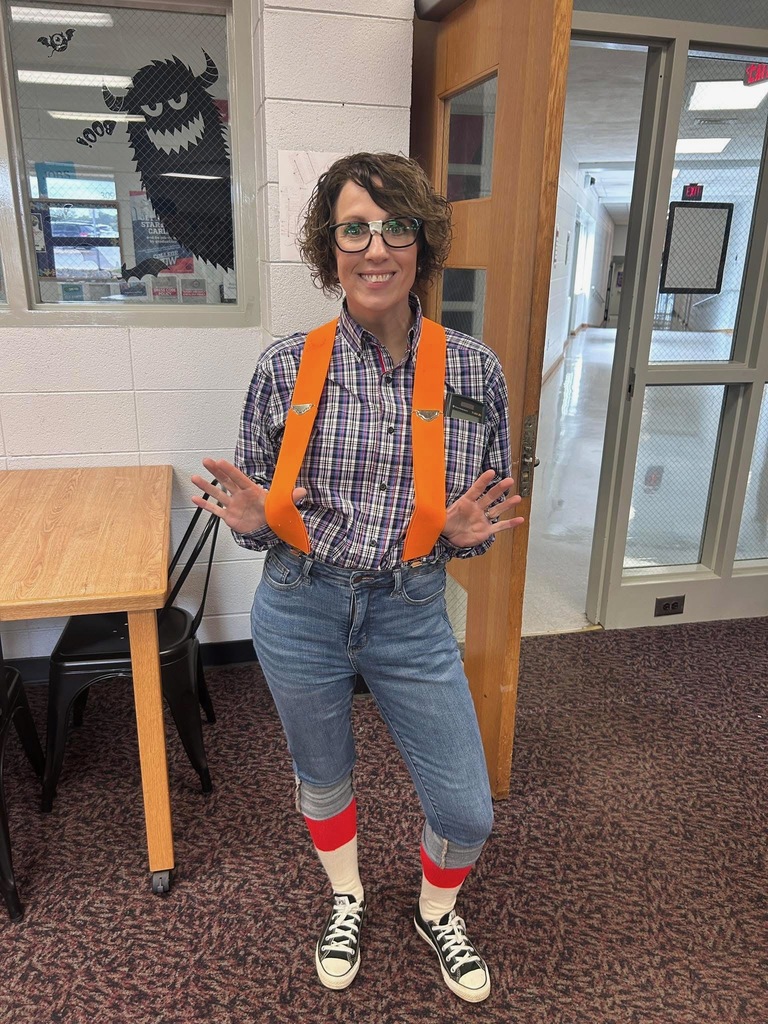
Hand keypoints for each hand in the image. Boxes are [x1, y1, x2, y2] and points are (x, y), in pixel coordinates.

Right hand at [191, 457, 306, 534]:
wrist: (268, 527)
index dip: (230, 470)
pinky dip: (205, 505)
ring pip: (218, 493)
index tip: (221, 461)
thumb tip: (303, 491)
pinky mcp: (229, 516)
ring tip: (195, 477)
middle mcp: (240, 495)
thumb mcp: (282, 505)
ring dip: (206, 486)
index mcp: (252, 490)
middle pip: (226, 481)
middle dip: (216, 472)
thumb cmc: (272, 512)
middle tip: (206, 461)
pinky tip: (195, 498)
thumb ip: (290, 497)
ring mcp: (233, 505)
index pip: (240, 478)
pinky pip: (215, 510)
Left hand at [441, 469, 523, 548]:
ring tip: (518, 498)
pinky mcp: (485, 531)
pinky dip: (509, 524)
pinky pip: (499, 527)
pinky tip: (520, 520)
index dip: (483, 481)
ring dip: (507, 504)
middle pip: (490, 497)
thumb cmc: (443, 522)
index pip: (475, 489)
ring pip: (497, 510)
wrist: (448, 536)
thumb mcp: (438, 514)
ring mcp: (482, 519)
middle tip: (509, 480)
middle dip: (499, 489)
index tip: (491, 472)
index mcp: (465, 502)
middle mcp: (476, 508)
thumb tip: (418, 499)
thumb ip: (434, 507)